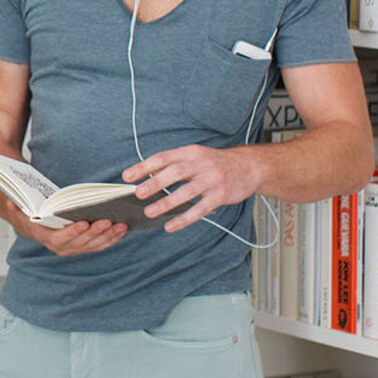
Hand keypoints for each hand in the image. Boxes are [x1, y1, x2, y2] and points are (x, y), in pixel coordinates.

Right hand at [7, 203, 125, 255]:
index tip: (84, 223)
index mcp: (46, 237)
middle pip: (81, 242)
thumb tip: (11, 202)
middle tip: (108, 220)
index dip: (73, 232)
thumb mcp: (17, 207)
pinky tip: (122, 229)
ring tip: (120, 224)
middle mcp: (61, 246)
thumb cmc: (28, 212)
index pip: (61, 238)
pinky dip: (112, 238)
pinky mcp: (84, 245)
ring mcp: (74, 247)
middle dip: (96, 232)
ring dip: (108, 236)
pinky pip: (100, 244)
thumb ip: (14, 205)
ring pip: (94, 245)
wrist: (32, 222)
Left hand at [123, 144, 265, 233]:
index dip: (144, 167)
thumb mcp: (195, 157)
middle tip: (138, 193)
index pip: (163, 157)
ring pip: (186, 192)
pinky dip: (184, 218)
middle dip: (154, 183)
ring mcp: (212, 180)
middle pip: (175, 173)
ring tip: (150, 211)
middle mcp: (201, 164)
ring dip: (166, 203)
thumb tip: (148, 175)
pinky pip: (200, 209)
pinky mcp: (220, 195)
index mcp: (190, 152)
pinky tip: (170, 225)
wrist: (249, 166)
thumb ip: (173, 164)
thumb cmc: (216, 163)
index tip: (127, 176)